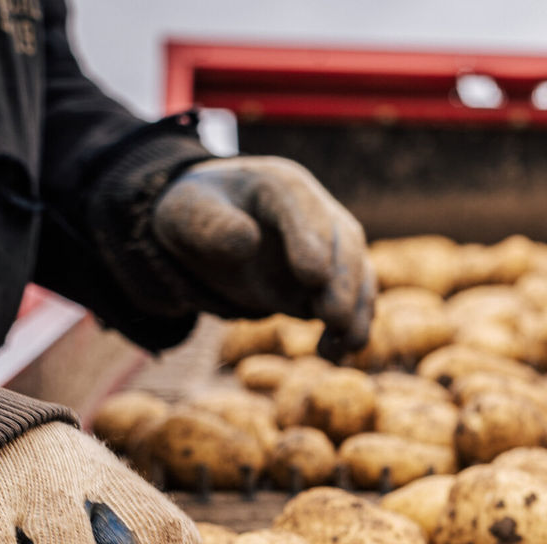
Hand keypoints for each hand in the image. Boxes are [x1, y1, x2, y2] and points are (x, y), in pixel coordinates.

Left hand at [153, 157, 375, 358]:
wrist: (212, 230)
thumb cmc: (199, 215)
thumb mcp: (188, 213)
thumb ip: (211, 225)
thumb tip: (246, 242)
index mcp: (283, 186)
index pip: (305, 209)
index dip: (311, 241)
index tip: (312, 277)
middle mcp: (319, 213)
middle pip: (344, 245)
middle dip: (343, 283)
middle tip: (333, 319)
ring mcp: (333, 248)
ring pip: (358, 277)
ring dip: (356, 313)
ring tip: (342, 346)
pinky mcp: (334, 282)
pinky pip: (354, 305)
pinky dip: (350, 330)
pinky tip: (332, 355)